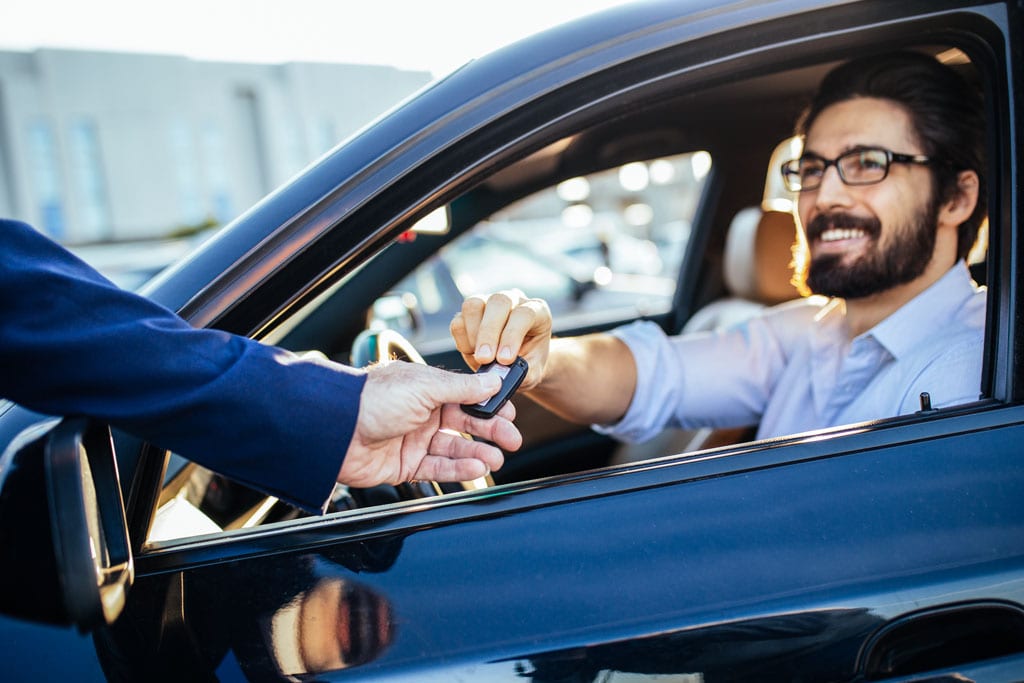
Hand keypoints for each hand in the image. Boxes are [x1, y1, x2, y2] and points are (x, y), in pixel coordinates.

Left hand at [338, 361, 521, 486]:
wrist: (334, 431)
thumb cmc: (372, 400)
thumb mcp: (424, 387)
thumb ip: (462, 388)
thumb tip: (492, 380)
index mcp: (425, 388)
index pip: (466, 395)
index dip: (488, 404)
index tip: (510, 412)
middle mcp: (421, 412)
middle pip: (464, 423)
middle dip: (490, 431)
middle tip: (512, 440)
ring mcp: (413, 440)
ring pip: (454, 449)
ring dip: (477, 453)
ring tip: (496, 459)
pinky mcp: (405, 465)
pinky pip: (438, 469)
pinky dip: (458, 470)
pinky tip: (476, 468)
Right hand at [450, 289, 551, 390]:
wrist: (518, 362)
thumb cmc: (529, 363)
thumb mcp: (533, 371)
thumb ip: (523, 372)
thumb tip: (503, 374)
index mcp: (536, 311)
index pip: (524, 314)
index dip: (512, 335)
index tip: (504, 359)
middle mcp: (513, 300)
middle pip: (498, 302)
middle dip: (489, 333)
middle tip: (485, 360)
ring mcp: (488, 303)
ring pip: (473, 305)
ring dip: (473, 334)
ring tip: (480, 357)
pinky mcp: (469, 314)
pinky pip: (458, 320)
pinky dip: (462, 340)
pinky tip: (472, 353)